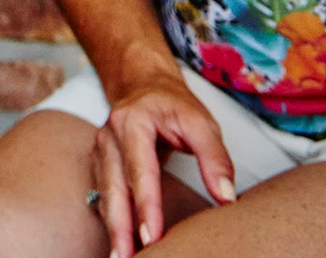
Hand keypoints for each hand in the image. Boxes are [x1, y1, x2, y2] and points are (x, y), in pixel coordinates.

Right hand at [92, 70, 236, 255]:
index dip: (146, 206)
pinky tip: (120, 241)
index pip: (140, 170)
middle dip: (119, 227)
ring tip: (121, 257)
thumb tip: (227, 197)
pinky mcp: (98, 162)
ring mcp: (100, 149)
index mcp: (133, 123)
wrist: (141, 85)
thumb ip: (215, 158)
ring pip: (104, 195)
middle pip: (113, 188)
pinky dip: (111, 219)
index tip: (152, 236)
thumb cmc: (173, 105)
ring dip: (112, 228)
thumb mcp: (201, 122)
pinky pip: (103, 194)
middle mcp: (109, 136)